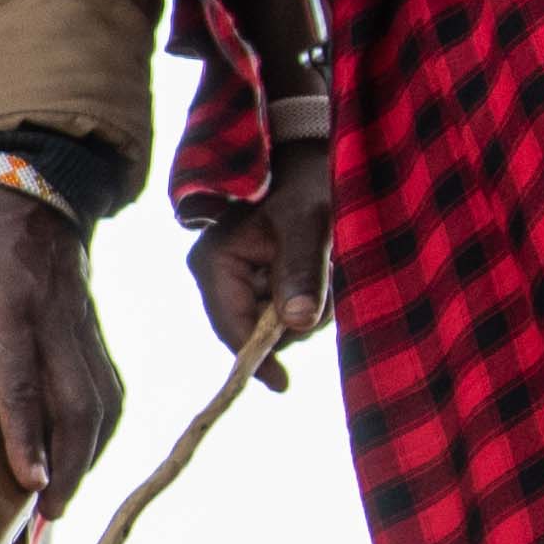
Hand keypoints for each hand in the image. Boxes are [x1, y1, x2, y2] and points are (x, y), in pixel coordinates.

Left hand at [0, 172, 124, 492]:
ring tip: (66, 497)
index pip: (19, 379)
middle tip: (51, 512)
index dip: (26, 433)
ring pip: (101, 398)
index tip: (28, 480)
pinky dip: (102, 426)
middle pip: (77, 402)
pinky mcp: (92, 327)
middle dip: (71, 463)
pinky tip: (85, 455)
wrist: (27, 182)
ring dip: (91, 453)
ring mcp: (80, 323)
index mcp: (6, 305)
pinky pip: (107, 384)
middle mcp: (53, 319)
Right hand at [191, 131, 339, 379]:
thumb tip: (296, 324)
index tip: (284, 385)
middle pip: (254, 329)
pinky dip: (306, 298)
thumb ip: (301, 273)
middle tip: (330, 287)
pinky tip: (321, 272)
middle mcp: (216, 274)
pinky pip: (280, 307)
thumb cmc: (308, 185)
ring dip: (307, 307)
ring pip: (272, 321)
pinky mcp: (255, 278)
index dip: (257, 359)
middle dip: (295, 320)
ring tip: (329, 268)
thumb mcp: (310, 227)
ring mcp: (235, 277)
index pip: (231, 327)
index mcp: (213, 262)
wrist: (312, 158)